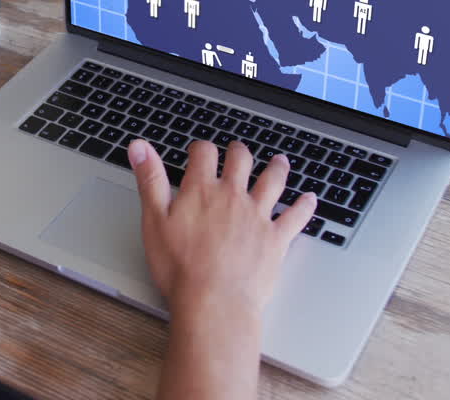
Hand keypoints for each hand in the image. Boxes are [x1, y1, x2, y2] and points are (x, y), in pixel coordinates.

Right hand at [128, 139, 316, 321]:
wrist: (213, 302)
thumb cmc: (180, 269)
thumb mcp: (153, 220)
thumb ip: (150, 180)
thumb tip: (139, 146)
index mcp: (202, 190)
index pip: (204, 154)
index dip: (200, 148)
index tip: (198, 150)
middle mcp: (233, 196)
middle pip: (241, 161)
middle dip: (238, 152)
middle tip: (237, 151)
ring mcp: (258, 216)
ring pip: (273, 181)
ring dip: (277, 168)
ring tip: (279, 161)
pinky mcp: (276, 239)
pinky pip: (296, 217)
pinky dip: (304, 206)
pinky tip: (310, 199)